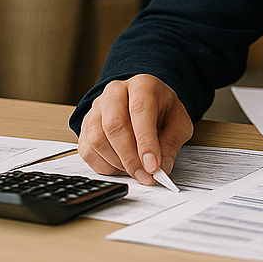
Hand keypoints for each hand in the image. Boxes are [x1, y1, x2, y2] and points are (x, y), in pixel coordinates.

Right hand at [77, 74, 192, 185]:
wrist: (144, 102)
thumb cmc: (161, 110)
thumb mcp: (178, 122)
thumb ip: (171, 144)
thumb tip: (162, 168)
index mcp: (142, 85)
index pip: (140, 110)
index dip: (146, 141)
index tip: (153, 166)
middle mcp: (115, 92)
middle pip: (114, 125)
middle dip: (130, 157)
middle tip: (145, 176)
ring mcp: (96, 109)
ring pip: (98, 140)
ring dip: (118, 163)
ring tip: (136, 170)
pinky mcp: (85, 127)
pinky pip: (88, 151)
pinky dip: (104, 166)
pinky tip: (121, 166)